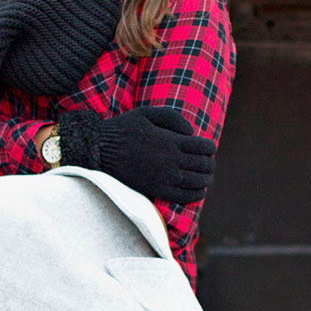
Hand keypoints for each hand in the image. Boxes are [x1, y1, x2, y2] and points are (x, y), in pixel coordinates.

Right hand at [57, 105, 214, 204]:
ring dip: (206, 180)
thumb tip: (192, 132)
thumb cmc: (123, 129)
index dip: (211, 148)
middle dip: (210, 164)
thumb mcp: (147, 113)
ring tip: (205, 178)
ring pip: (199, 182)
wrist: (100, 150)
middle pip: (205, 165)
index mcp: (172, 140)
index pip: (206, 147)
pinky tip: (198, 191)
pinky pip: (185, 197)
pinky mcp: (157, 190)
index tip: (208, 149)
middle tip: (208, 164)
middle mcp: (172, 160)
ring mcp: (165, 177)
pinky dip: (196, 194)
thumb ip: (173, 118)